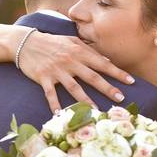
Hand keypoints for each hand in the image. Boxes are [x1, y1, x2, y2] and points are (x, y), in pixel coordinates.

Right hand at [17, 32, 134, 112]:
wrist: (26, 42)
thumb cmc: (52, 42)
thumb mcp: (72, 41)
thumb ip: (89, 50)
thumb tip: (106, 60)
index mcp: (79, 52)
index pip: (102, 63)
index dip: (117, 72)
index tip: (131, 81)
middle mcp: (70, 61)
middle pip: (92, 77)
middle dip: (107, 88)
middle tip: (120, 98)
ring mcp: (57, 70)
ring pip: (74, 87)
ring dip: (86, 100)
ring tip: (97, 110)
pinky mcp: (44, 78)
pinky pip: (50, 94)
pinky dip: (55, 104)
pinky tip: (59, 115)